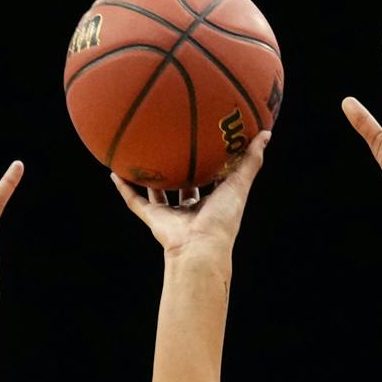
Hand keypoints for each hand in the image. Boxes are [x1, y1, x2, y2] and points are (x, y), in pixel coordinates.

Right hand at [113, 130, 270, 257]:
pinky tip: (115, 171)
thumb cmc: (223, 220)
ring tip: (139, 155)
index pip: (210, 180)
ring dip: (148, 177)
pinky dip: (124, 188)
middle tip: (170, 143)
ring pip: (157, 192)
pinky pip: (135, 201)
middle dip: (177, 168)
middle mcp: (190, 209)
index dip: (208, 163)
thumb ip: (251, 160)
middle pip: (182, 185)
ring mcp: (170, 215)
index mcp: (211, 203)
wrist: (200, 248)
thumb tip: (267, 133)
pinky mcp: (153, 219)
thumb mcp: (240, 184)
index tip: (204, 143)